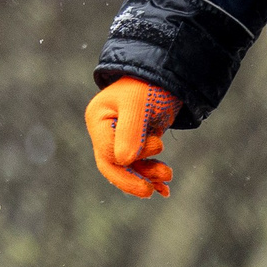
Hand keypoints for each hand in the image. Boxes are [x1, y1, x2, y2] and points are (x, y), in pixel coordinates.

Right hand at [84, 79, 178, 197]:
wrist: (168, 75)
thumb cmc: (150, 86)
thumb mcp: (139, 106)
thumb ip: (130, 132)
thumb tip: (124, 162)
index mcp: (98, 120)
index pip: (107, 151)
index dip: (129, 157)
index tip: (158, 145)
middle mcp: (104, 131)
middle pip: (111, 165)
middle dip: (132, 178)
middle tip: (150, 191)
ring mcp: (118, 138)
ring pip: (127, 168)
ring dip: (147, 175)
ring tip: (168, 176)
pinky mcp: (135, 142)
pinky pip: (138, 165)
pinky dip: (151, 176)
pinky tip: (165, 188)